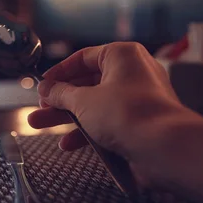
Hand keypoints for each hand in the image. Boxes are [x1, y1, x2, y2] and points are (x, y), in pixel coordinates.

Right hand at [28, 42, 197, 187]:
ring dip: (66, 117)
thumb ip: (61, 94)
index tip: (43, 85)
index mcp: (122, 56)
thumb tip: (46, 88)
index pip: (83, 57)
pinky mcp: (139, 122)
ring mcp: (137, 98)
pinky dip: (87, 131)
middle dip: (59, 99)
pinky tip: (68, 144)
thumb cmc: (127, 114)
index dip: (59, 72)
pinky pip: (108, 121)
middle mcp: (132, 73)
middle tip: (39, 108)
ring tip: (40, 125)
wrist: (163, 147)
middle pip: (86, 83)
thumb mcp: (83, 101)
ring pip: (94, 104)